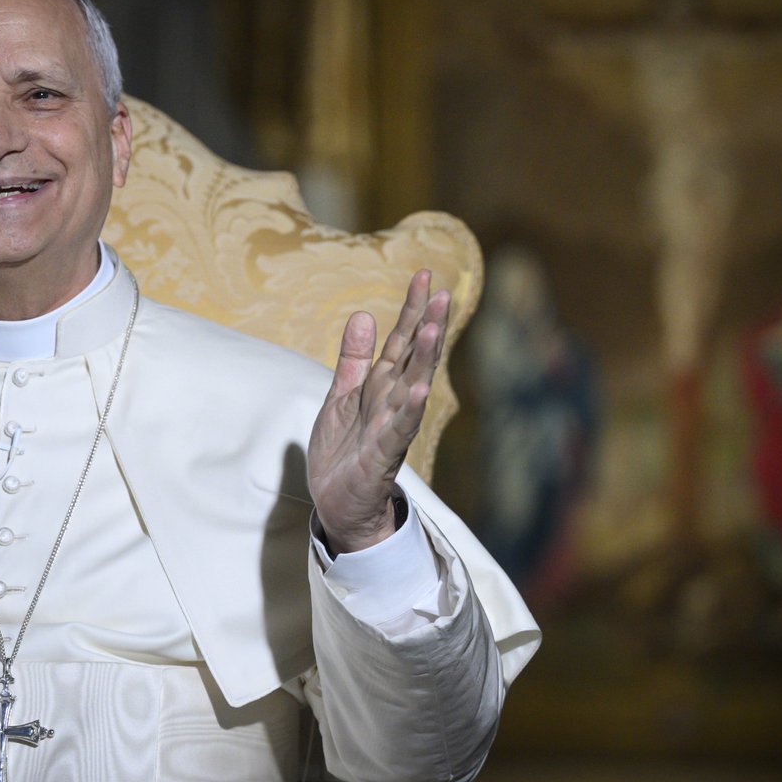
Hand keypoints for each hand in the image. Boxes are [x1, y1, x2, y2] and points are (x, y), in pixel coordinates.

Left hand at [308, 270, 448, 552]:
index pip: (401, 341)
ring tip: (433, 329)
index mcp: (381, 387)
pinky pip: (399, 429)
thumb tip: (362, 314)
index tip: (425, 274)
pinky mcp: (382, 455)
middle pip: (413, 358)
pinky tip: (419, 389)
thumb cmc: (343, 453)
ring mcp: (391, 428)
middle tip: (443, 292)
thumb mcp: (341, 398)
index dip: (412, 309)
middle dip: (427, 325)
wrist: (338, 506)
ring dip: (423, 360)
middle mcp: (393, 403)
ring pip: (411, 387)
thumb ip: (353, 360)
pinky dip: (410, 409)